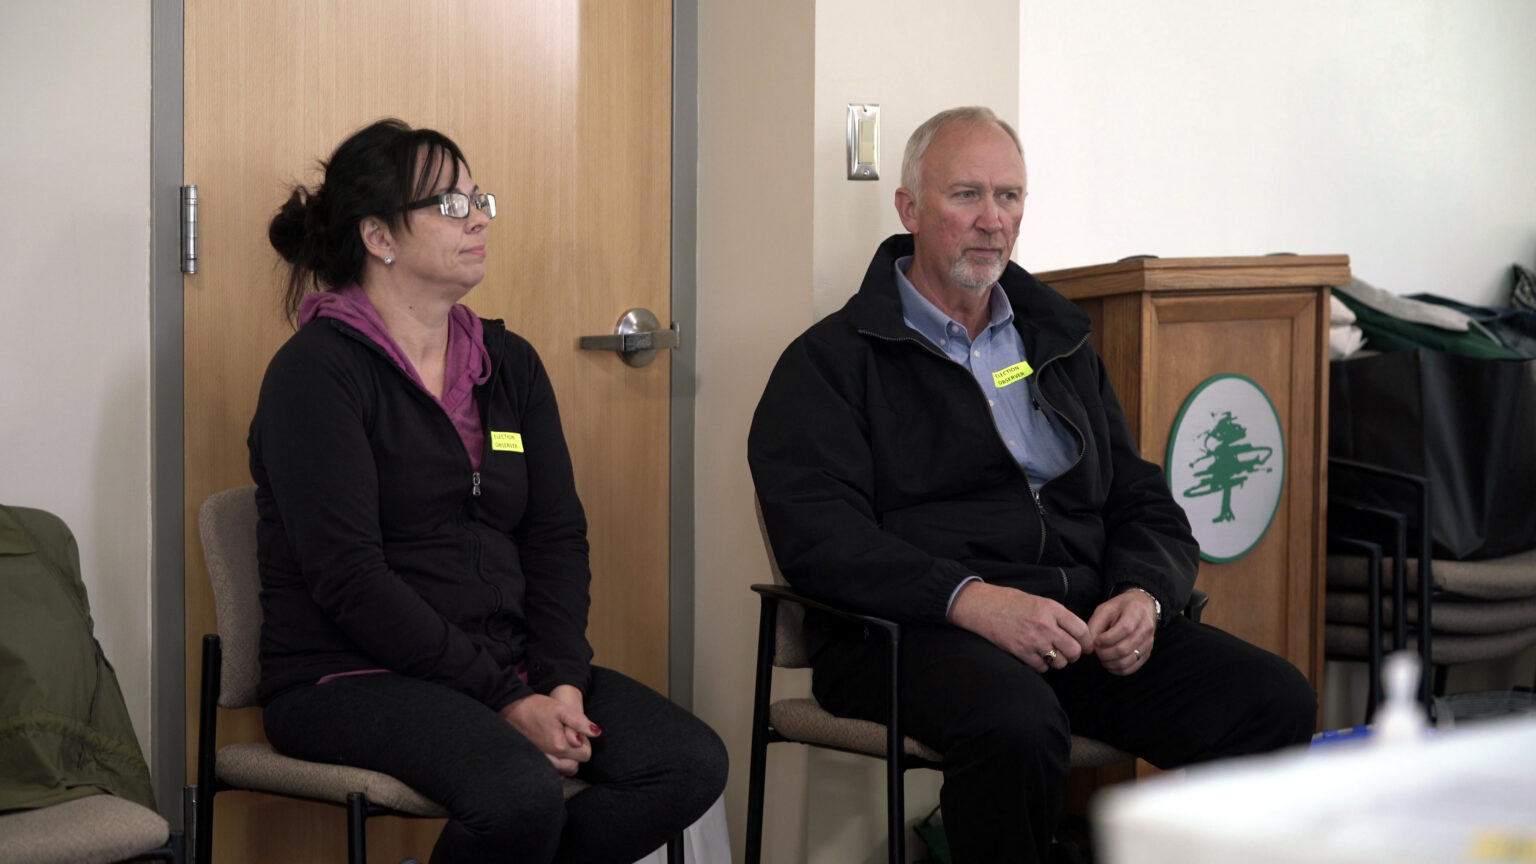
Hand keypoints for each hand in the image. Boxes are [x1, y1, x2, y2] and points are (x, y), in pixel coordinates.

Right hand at [500, 689, 600, 775]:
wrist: (512, 709)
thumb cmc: (538, 707)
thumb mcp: (562, 709)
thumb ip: (580, 722)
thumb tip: (596, 733)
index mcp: (559, 746)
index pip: (585, 756)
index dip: (585, 743)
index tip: (577, 732)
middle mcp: (550, 758)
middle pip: (575, 767)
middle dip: (577, 754)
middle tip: (569, 737)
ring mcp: (541, 761)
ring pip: (563, 771)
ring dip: (567, 761)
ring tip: (561, 743)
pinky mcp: (534, 760)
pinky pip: (551, 771)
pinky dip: (556, 765)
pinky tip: (554, 752)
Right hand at [947, 581, 1091, 672]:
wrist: (983, 606)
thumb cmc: (1010, 602)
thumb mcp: (1039, 601)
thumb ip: (1058, 616)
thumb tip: (1078, 634)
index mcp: (1052, 609)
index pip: (1082, 630)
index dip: (1088, 642)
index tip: (1087, 646)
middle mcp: (1045, 625)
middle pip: (1074, 650)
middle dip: (1074, 654)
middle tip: (1068, 652)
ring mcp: (1033, 640)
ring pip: (1060, 662)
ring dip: (1058, 661)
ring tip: (1051, 654)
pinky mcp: (1021, 652)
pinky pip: (1042, 668)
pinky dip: (1042, 665)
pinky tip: (1036, 656)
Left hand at [1086, 589, 1156, 675]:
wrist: (1141, 609)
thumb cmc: (1120, 609)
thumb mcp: (1104, 609)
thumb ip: (1095, 625)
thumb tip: (1089, 647)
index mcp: (1136, 612)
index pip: (1124, 629)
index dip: (1107, 638)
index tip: (1097, 640)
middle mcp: (1146, 628)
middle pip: (1125, 648)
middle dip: (1105, 653)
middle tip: (1096, 651)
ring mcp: (1148, 643)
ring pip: (1128, 661)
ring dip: (1110, 663)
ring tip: (1101, 657)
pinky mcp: (1147, 654)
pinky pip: (1133, 668)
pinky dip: (1118, 669)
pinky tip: (1110, 663)